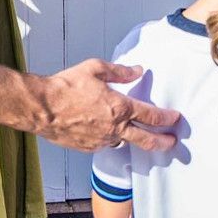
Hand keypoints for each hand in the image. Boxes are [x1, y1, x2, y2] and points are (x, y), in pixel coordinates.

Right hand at [36, 59, 180, 152]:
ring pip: (124, 141)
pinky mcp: (89, 148)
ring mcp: (102, 140)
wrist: (42, 108)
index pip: (151, 116)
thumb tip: (138, 70)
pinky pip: (106, 143)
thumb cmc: (66, 87)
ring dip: (134, 139)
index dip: (167, 117)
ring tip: (139, 136)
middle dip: (163, 142)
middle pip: (147, 140)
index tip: (175, 118)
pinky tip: (107, 131)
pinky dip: (111, 137)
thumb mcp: (96, 69)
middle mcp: (114, 128)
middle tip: (173, 143)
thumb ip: (120, 71)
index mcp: (119, 107)